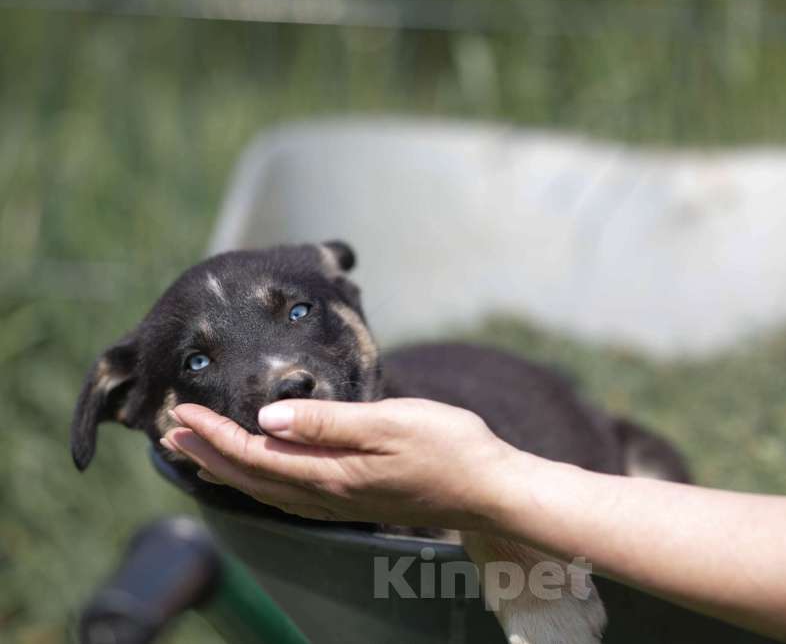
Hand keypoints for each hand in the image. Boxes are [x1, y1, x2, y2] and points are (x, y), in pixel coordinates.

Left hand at [162, 398, 520, 529]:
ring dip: (228, 469)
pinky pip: (289, 495)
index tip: (182, 410)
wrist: (488, 489)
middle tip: (170, 431)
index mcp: (330, 473)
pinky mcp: (355, 500)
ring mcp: (341, 502)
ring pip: (267, 489)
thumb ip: (326, 422)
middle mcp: (327, 494)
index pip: (256, 453)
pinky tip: (261, 473)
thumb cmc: (448, 448)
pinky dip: (260, 481)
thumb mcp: (389, 423)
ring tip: (199, 452)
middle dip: (207, 454)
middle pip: (252, 477)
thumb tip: (267, 417)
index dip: (215, 434)